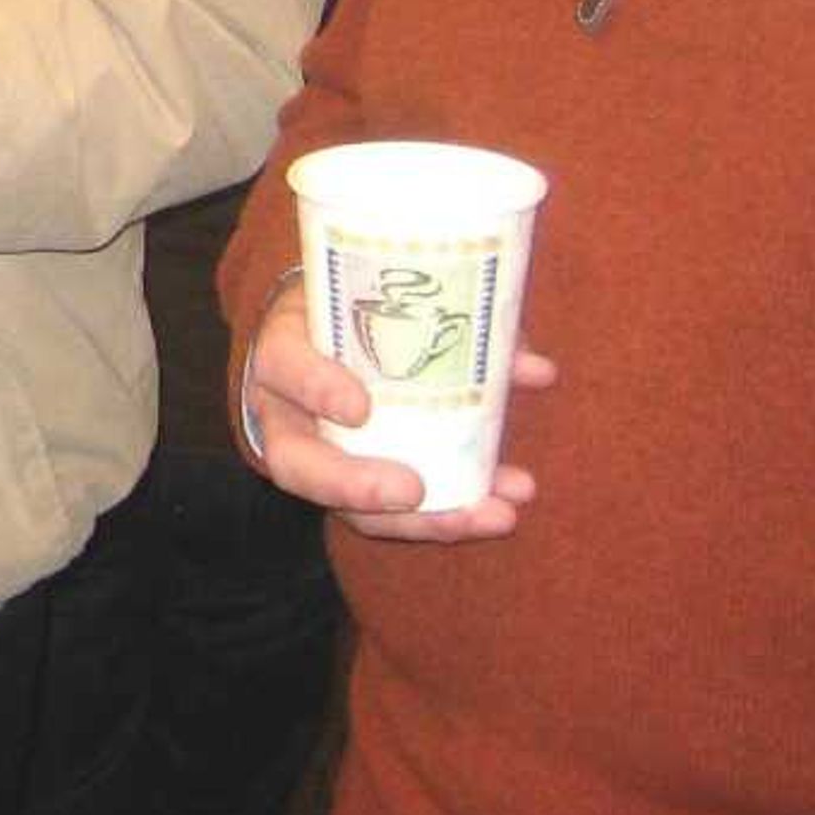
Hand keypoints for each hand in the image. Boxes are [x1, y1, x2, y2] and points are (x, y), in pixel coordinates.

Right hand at [242, 282, 557, 541]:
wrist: (326, 335)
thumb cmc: (353, 308)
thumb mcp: (375, 294)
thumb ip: (445, 319)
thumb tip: (531, 366)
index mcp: (283, 351)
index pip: (284, 367)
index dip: (316, 388)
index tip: (361, 408)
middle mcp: (285, 415)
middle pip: (297, 465)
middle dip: (354, 485)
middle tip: (412, 491)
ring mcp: (316, 459)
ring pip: (349, 509)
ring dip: (426, 521)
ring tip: (494, 514)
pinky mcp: (351, 488)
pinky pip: (390, 518)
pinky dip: (448, 519)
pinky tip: (500, 511)